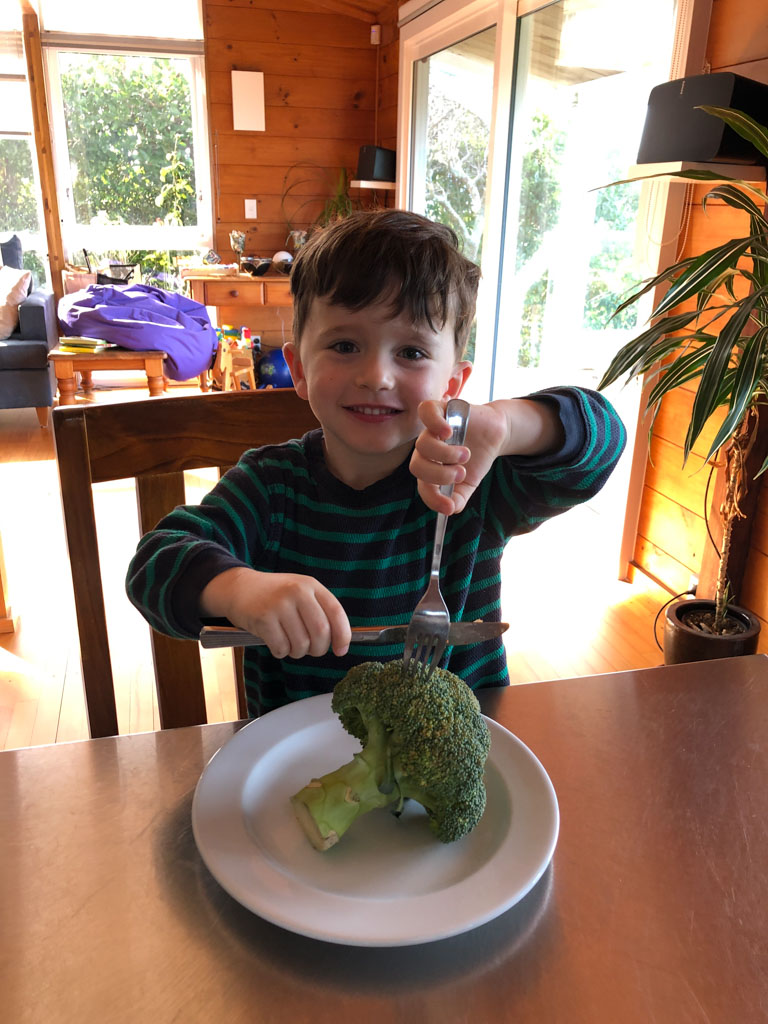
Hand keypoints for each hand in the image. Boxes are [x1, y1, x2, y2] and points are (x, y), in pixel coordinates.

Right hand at [200, 567, 350, 658]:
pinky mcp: (263, 619)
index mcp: (310, 585)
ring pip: (301, 644)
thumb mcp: (300, 592)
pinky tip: (276, 642)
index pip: (336, 613)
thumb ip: (319, 610)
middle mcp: (297, 592)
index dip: (343, 636)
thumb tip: (340, 641)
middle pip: (321, 632)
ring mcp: (279, 605)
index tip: (341, 650)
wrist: (239, 587)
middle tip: (311, 650)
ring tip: (290, 643)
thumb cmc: (274, 595)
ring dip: (298, 652)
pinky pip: (281, 648)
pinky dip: (281, 652)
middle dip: (319, 649)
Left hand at [411, 399, 507, 513]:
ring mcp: (431, 430)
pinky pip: (426, 411)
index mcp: (428, 468)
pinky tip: (448, 432)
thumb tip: (450, 509)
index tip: (450, 506)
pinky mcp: (441, 409)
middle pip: (416, 466)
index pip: (422, 485)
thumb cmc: (476, 460)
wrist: (494, 436)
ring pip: (422, 444)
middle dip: (439, 475)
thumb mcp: (469, 484)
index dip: (433, 498)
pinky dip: (435, 423)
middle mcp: (425, 450)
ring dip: (446, 454)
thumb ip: (458, 499)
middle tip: (461, 473)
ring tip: (465, 454)